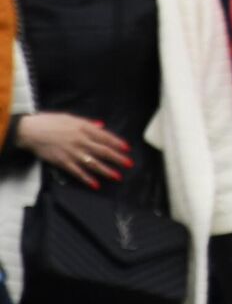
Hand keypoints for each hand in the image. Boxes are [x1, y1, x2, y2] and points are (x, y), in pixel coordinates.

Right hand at [16, 113, 131, 187]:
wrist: (31, 131)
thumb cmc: (50, 122)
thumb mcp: (71, 118)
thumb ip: (88, 123)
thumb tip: (101, 126)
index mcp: (84, 128)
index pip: (105, 137)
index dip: (117, 143)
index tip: (127, 149)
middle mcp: (81, 141)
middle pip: (103, 151)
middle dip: (117, 158)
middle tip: (129, 164)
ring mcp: (72, 152)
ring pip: (93, 163)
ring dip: (106, 170)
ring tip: (117, 176)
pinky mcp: (63, 162)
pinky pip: (77, 172)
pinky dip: (87, 179)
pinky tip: (96, 184)